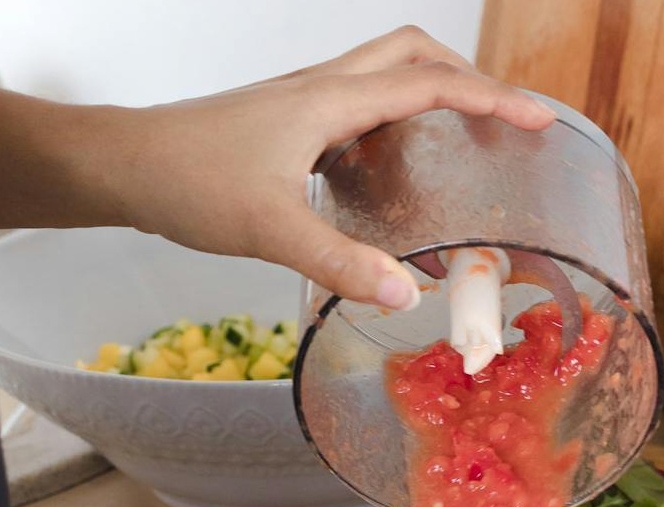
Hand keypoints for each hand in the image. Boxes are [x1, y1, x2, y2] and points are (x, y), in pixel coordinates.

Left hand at [110, 26, 556, 309]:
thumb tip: (408, 294)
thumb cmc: (187, 183)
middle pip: (412, 54)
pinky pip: (356, 105)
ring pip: (383, 74)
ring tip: (459, 142)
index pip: (430, 84)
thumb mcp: (270, 229)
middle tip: (502, 121)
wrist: (123, 165)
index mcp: (330, 103)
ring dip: (429, 92)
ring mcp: (302, 102)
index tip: (539, 121)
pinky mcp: (286, 122)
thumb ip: (340, 264)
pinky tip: (386, 170)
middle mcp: (322, 89)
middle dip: (466, 78)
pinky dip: (390, 121)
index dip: (491, 99)